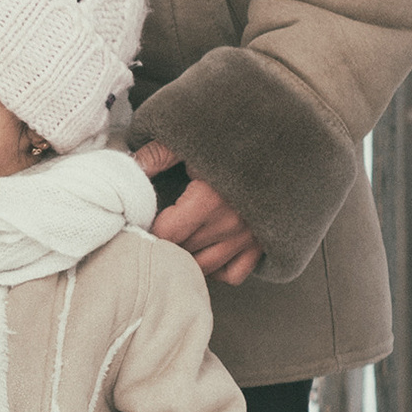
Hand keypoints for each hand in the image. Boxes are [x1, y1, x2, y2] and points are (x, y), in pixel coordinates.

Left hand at [134, 141, 262, 287]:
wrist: (284, 144)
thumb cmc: (235, 139)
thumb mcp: (194, 138)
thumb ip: (158, 153)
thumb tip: (127, 166)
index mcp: (208, 200)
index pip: (166, 233)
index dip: (151, 227)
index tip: (146, 218)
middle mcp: (229, 225)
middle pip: (181, 251)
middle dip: (165, 242)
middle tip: (158, 228)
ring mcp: (247, 238)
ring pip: (203, 267)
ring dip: (187, 256)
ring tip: (179, 240)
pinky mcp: (261, 244)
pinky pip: (233, 274)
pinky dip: (217, 268)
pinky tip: (206, 250)